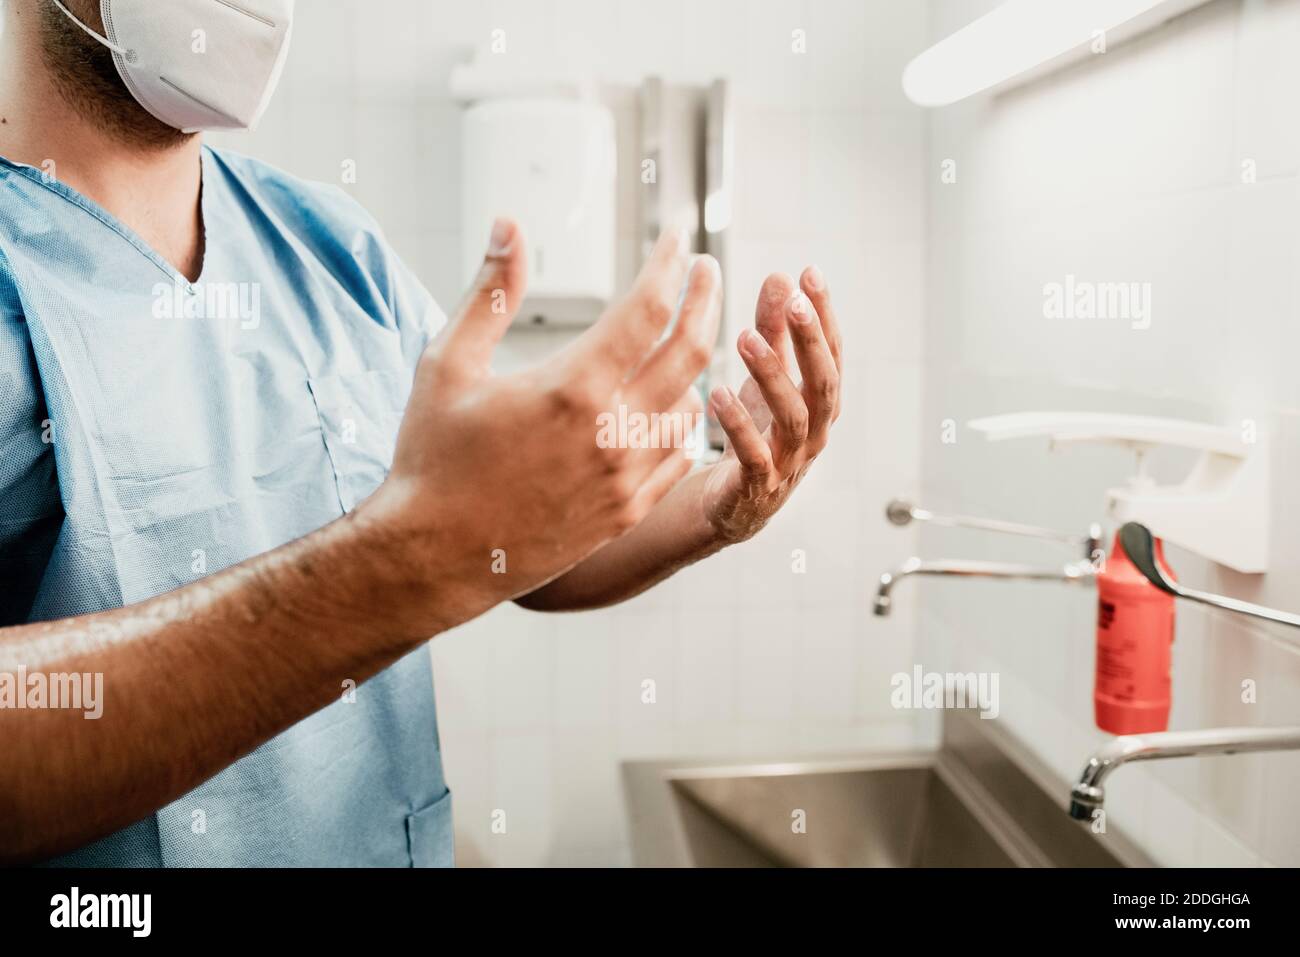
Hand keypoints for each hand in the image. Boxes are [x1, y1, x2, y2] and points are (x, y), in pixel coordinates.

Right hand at [358, 219, 722, 632]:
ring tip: (678, 340)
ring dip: (692, 365)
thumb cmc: (432, 457)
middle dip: (706, 298)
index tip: (679, 236)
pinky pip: (680, 455)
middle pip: (691, 349)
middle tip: (707, 269)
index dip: (671, 263)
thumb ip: (490, 293)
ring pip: (691, 404)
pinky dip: (681, 421)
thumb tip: (510, 226)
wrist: (435, 556)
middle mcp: (611, 432)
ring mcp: (625, 478)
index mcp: (572, 387)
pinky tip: (668, 404)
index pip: (648, 308)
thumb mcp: (447, 364)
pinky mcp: (626, 512)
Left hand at [701, 268, 841, 542]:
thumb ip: (775, 330)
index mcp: (820, 402)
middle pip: (824, 383)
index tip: (809, 273)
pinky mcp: (757, 486)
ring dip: (773, 375)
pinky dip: (739, 424)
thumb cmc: (755, 434)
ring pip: (795, 417)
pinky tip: (719, 394)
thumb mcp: (764, 378)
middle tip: (792, 302)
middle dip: (811, 341)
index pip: (832, 353)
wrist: (729, 506)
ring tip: (746, 337)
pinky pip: (755, 456)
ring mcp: (789, 462)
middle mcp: (814, 432)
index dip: (823, 314)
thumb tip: (782, 276)